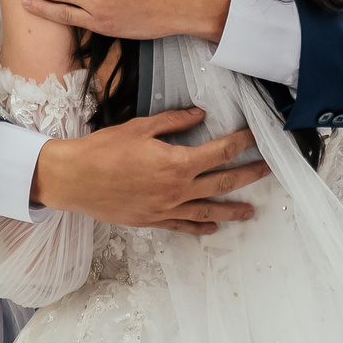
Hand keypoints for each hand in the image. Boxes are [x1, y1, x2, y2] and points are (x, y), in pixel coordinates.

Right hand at [32, 110, 270, 232]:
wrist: (74, 179)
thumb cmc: (103, 150)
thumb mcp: (139, 127)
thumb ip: (173, 122)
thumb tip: (199, 115)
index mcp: (176, 163)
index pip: (219, 152)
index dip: (241, 143)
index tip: (255, 137)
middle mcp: (177, 189)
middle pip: (222, 182)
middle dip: (248, 175)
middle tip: (268, 171)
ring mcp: (166, 208)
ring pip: (208, 210)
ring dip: (233, 209)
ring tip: (251, 211)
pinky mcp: (153, 220)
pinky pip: (183, 225)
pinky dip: (200, 227)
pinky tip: (213, 228)